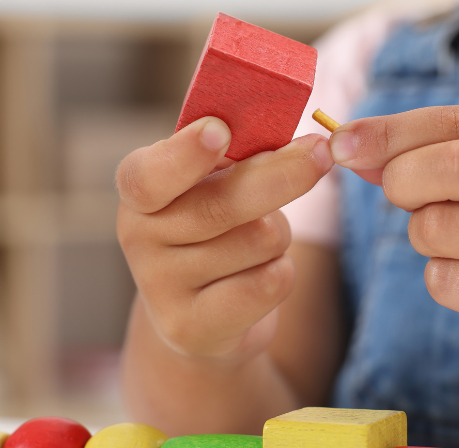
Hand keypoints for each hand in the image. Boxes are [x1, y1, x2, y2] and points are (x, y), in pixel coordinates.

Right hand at [116, 117, 333, 360]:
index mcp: (138, 189)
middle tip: (320, 153)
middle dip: (284, 175)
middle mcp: (137, 237)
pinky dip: (282, 271)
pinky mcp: (191, 328)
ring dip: (279, 235)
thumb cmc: (216, 223)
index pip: (149, 175)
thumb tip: (303, 140)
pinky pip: (269, 283)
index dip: (186, 154)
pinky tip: (262, 273)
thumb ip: (241, 152)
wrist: (200, 311)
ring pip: (259, 240)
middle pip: (224, 204)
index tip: (221, 131)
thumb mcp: (215, 180)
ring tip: (258, 242)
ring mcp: (160, 288)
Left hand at [329, 105, 458, 370]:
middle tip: (401, 196)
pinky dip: (442, 280)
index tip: (339, 142)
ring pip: (438, 227)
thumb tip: (346, 144)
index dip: (390, 131)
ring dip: (423, 236)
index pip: (455, 121)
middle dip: (402, 179)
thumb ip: (423, 152)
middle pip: (451, 166)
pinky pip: (446, 280)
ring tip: (455, 243)